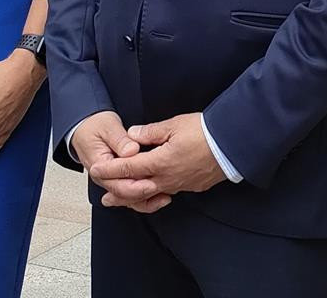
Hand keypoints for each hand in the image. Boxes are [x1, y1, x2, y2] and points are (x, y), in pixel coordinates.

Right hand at [68, 111, 164, 213]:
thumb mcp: (108, 128)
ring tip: (164, 197)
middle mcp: (104, 178)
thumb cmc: (94, 127)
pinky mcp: (119, 179)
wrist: (85, 127)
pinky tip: (158, 196)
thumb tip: (131, 150)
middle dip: (145, 194)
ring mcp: (111, 180)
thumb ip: (120, 140)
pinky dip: (145, 197)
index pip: (118, 184)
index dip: (137, 186)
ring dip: (146, 200)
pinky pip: (131, 192)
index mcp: (99, 166)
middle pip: (125, 193)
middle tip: (163, 191)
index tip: (152, 183)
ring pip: (128, 198)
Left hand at [88, 113, 226, 205]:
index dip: (110, 170)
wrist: (232, 145)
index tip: (95, 171)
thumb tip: (132, 135)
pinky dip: (154, 195)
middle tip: (104, 198)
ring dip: (134, 198)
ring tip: (123, 201)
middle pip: (136, 190)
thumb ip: (150, 132)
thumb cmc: (205, 132)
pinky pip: (167, 193)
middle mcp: (167, 178)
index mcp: (160, 162)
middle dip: (118, 193)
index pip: (128, 169)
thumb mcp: (174, 125)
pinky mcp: (191, 185)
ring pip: (151, 195)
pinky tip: (153, 192)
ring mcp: (179, 184)